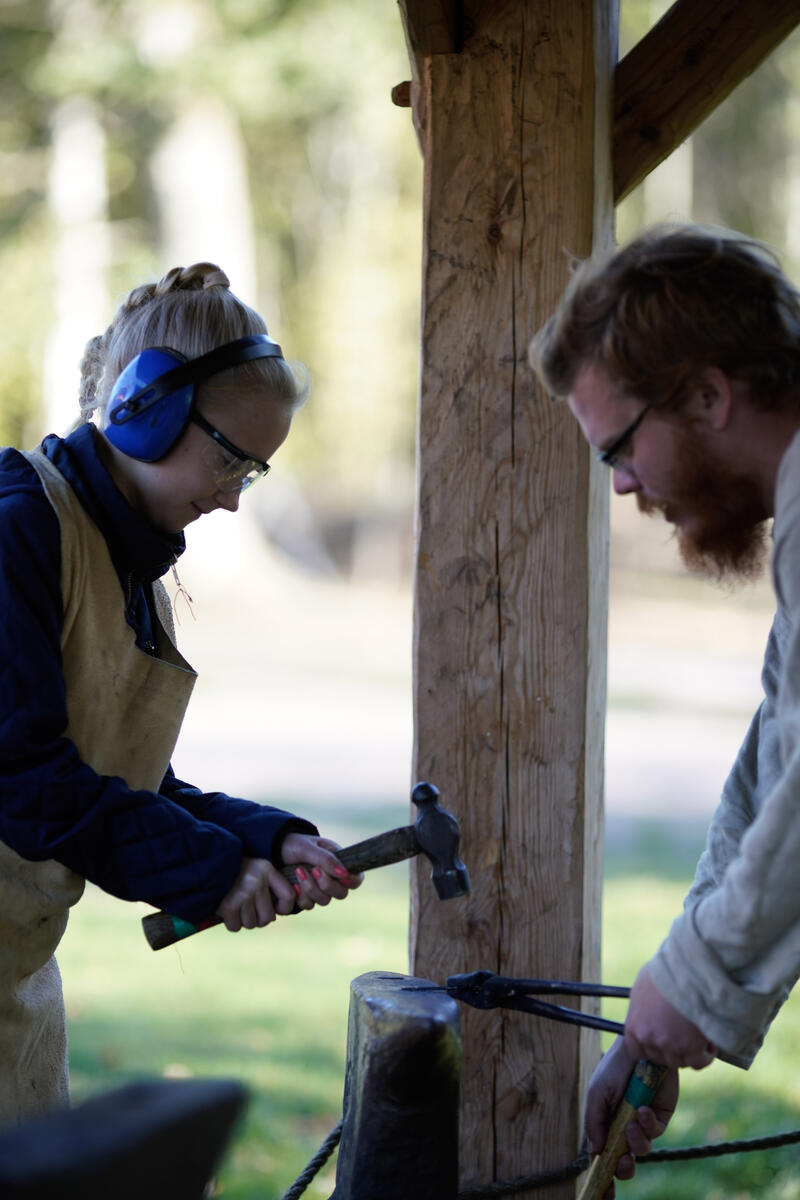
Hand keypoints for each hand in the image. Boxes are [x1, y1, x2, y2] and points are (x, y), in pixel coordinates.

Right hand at [216, 856, 296, 931]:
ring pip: (251, 924)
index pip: (289, 896)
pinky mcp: (229, 905)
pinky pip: (235, 927)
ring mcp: (243, 893)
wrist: (205, 866)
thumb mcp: (253, 870)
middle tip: (249, 911)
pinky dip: (231, 923)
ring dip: (243, 920)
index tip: (275, 909)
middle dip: (258, 919)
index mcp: (266, 869)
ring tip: (236, 907)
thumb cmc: (231, 872)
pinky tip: (227, 911)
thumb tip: (274, 917)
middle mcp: (257, 880)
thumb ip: (267, 887)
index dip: (284, 908)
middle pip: (268, 917)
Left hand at [280, 833, 362, 910]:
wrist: (272, 850)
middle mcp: (331, 878)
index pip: (356, 879)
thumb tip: (344, 873)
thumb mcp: (309, 847)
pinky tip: (293, 884)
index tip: (341, 876)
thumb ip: (326, 859)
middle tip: (314, 870)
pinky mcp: (305, 897)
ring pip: (324, 901)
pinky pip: (308, 905)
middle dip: (327, 885)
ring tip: (298, 871)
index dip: (352, 881)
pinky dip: (301, 896)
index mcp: (338, 863)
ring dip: (311, 889)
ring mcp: (318, 889)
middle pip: (341, 894)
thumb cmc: (293, 844)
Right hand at [585, 1036, 678, 1197]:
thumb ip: (594, 1122)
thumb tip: (596, 1152)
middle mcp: (622, 1127)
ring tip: (632, 1124)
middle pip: (623, 1161)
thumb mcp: (596, 1093)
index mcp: (604, 1123)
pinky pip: (654, 1133)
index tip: (603, 1195)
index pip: (602, 1155)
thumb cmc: (614, 1067)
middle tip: (622, 1162)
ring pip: (640, 1150)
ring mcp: (642, 1123)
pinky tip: (644, 1109)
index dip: (602, 1176)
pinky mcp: (659, 1118)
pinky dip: (647, 1125)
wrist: (641, 1049)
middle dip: (622, 1168)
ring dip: (635, 1143)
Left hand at [625, 963, 717, 1069]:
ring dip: (691, 1051)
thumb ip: (643, 1005)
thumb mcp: (644, 985)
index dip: (651, 1047)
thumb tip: (650, 1009)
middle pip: (661, 1057)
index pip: (637, 1052)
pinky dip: (706, 1054)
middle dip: (673, 1048)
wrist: (687, 970)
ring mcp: (670, 1046)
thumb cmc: (665, 970)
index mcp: (634, 1025)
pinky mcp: (692, 1049)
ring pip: (681, 1061)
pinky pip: (699, 1062)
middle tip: (685, 1033)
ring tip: (698, 1032)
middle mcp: (649, 1039)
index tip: (663, 1040)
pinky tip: (709, 1040)